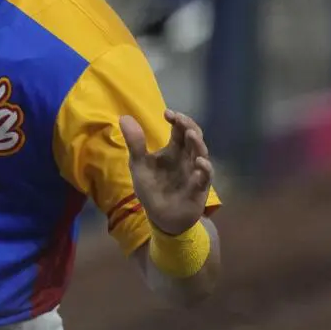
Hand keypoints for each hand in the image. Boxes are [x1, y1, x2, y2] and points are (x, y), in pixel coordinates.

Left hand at [120, 110, 213, 235]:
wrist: (161, 217)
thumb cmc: (152, 188)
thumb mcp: (139, 165)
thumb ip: (135, 143)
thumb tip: (124, 117)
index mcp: (174, 150)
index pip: (180, 129)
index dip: (177, 119)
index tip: (167, 113)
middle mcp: (188, 157)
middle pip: (194, 136)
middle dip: (189, 126)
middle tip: (179, 120)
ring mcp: (195, 171)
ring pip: (202, 153)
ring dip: (198, 144)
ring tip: (190, 134)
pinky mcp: (199, 188)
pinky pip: (206, 177)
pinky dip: (205, 169)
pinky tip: (199, 163)